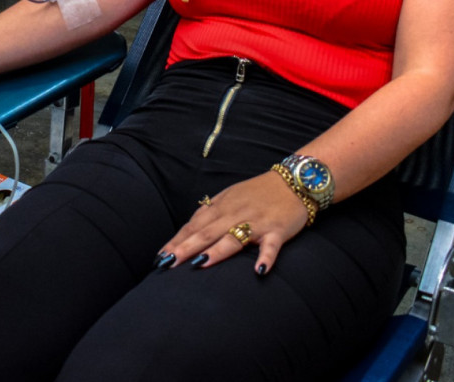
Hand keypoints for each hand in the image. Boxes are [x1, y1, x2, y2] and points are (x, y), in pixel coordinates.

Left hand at [156, 170, 311, 274]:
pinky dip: (266, 257)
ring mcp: (256, 222)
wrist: (293, 181)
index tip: (160, 256)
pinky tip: (259, 271)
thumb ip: (209, 213)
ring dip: (216, 251)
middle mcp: (235, 213)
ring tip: (199, 264)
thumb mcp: (229, 198)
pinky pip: (271, 246)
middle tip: (168, 263)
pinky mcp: (277, 230)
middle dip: (186, 247)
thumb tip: (187, 230)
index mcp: (221, 206)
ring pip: (233, 237)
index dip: (177, 240)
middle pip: (207, 232)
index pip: (194, 225)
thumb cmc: (257, 193)